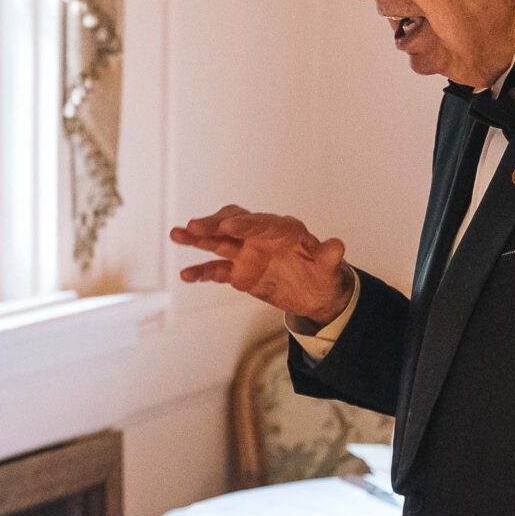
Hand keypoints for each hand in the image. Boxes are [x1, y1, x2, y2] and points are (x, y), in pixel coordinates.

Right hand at [170, 206, 353, 325]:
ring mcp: (246, 254)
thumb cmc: (324, 273)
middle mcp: (260, 237)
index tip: (227, 227)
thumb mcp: (330, 267)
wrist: (316, 292)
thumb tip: (337, 245)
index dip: (243, 224)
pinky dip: (201, 271)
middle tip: (195, 227)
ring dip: (198, 238)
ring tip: (177, 234)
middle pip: (233, 225)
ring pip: (218, 242)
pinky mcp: (238, 272)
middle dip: (214, 225)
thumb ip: (329, 256)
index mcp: (283, 230)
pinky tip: (186, 275)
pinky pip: (216, 269)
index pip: (260, 223)